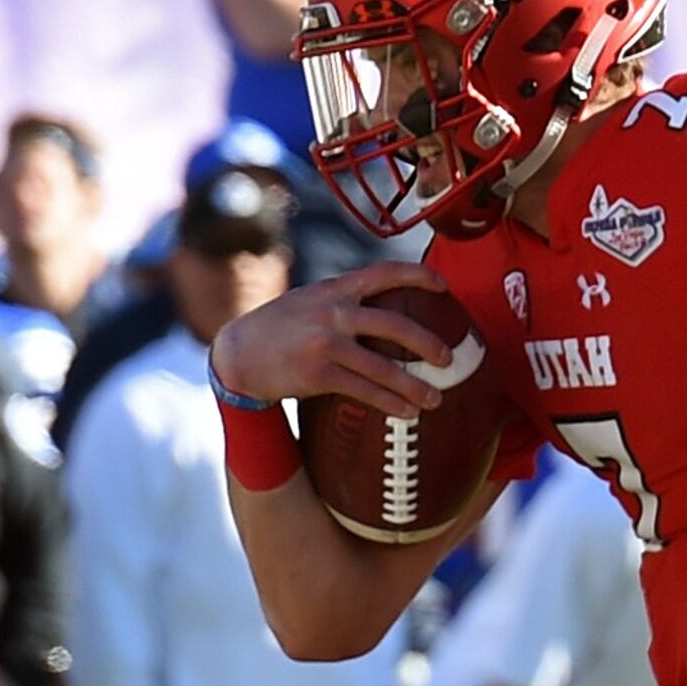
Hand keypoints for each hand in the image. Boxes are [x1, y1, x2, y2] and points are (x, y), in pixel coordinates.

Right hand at [208, 259, 455, 420]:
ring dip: (416, 386)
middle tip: (448, 359)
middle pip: (394, 324)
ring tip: (435, 400)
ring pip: (384, 366)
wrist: (238, 353)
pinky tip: (408, 413)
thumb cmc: (283, 329)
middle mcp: (332, 311)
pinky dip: (391, 403)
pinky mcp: (317, 373)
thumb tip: (391, 315)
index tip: (443, 286)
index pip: (383, 272)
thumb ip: (345, 302)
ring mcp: (324, 342)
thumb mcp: (311, 301)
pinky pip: (365, 391)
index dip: (417, 275)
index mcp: (335, 289)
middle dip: (428, 343)